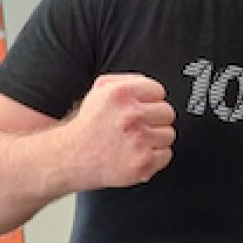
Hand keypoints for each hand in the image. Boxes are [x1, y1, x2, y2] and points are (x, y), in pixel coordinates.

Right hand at [62, 73, 175, 190]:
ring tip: (135, 141)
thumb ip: (126, 81)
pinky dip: (155, 157)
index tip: (141, 109)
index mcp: (120, 94)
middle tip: (137, 127)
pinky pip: (166, 154)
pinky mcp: (144, 162)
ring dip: (156, 138)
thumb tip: (152, 87)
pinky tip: (137, 153)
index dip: (150, 100)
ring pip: (169, 134)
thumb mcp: (99, 91)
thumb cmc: (89, 125)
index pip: (158, 91)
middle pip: (167, 112)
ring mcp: (139, 140)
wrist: (73, 157)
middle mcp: (130, 115)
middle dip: (154, 119)